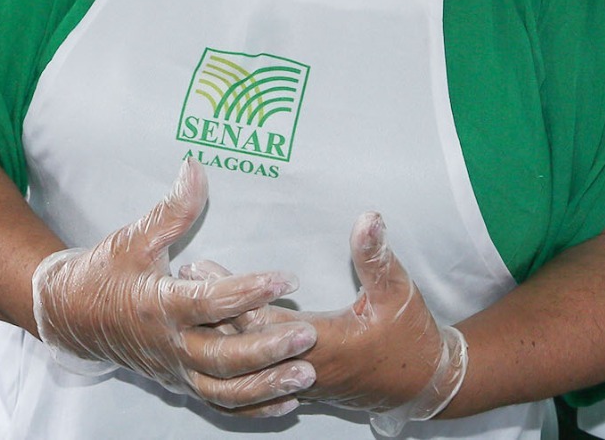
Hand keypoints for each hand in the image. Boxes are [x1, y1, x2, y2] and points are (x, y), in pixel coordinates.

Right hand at [30, 159, 317, 414]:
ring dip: (266, 385)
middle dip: (266, 349)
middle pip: (222, 357)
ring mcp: (175, 370)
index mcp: (157, 305)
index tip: (286, 278)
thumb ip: (172, 208)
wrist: (72, 316)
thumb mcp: (135, 236)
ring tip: (305, 375)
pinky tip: (287, 402)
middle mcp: (168, 345)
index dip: (249, 290)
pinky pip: (219, 403)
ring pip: (223, 389)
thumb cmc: (106, 272)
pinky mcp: (180, 383)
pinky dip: (253, 407)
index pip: (209, 301)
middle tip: (307, 333)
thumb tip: (195, 166)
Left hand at [183, 213, 467, 435]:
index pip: (262, 321)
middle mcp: (305, 368)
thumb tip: (368, 217)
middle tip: (180, 278)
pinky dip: (232, 361)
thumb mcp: (398, 291)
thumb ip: (377, 256)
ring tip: (188, 302)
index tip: (201, 267)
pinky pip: (256, 379)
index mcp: (325, 344)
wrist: (423, 383)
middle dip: (209, 312)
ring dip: (216, 334)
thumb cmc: (410, 335)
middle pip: (243, 343)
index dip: (229, 295)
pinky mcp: (301, 386)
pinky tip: (212, 343)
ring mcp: (301, 382)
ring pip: (246, 364)